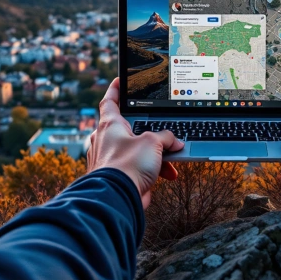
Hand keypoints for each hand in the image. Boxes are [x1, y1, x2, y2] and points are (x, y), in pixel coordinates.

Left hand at [86, 79, 184, 207]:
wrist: (117, 198)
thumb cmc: (127, 166)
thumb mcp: (152, 142)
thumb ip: (165, 137)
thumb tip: (174, 141)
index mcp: (109, 125)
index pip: (110, 100)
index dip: (116, 89)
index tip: (119, 81)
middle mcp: (106, 140)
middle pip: (129, 127)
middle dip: (150, 131)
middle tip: (164, 131)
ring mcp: (110, 159)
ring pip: (137, 149)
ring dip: (156, 154)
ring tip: (171, 158)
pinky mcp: (117, 176)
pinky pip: (138, 167)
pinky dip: (153, 169)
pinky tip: (168, 173)